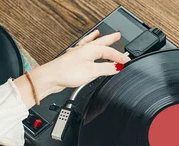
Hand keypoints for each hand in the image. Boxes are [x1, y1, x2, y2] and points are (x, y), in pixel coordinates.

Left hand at [14, 30, 129, 106]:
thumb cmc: (67, 73)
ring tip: (102, 34)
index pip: (110, 52)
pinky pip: (84, 48)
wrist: (51, 78)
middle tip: (118, 36)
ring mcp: (78, 53)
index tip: (127, 62)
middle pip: (101, 43)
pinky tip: (86, 47)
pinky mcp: (73, 60)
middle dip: (110, 39)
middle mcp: (84, 49)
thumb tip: (117, 67)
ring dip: (98, 39)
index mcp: (90, 50)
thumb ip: (106, 69)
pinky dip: (87, 45)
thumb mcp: (92, 72)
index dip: (120, 57)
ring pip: (91, 44)